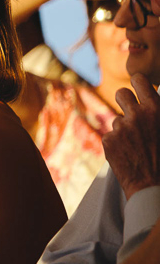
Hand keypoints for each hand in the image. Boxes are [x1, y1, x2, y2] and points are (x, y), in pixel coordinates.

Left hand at [102, 74, 159, 198]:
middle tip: (132, 109)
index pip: (139, 80)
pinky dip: (117, 142)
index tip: (138, 85)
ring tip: (137, 144)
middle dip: (125, 99)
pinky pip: (111, 134)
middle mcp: (137, 115)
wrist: (152, 183)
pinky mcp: (108, 140)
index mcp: (155, 109)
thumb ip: (156, 112)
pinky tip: (128, 153)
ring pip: (118, 118)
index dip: (138, 82)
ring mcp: (120, 128)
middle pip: (122, 93)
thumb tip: (152, 97)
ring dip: (124, 127)